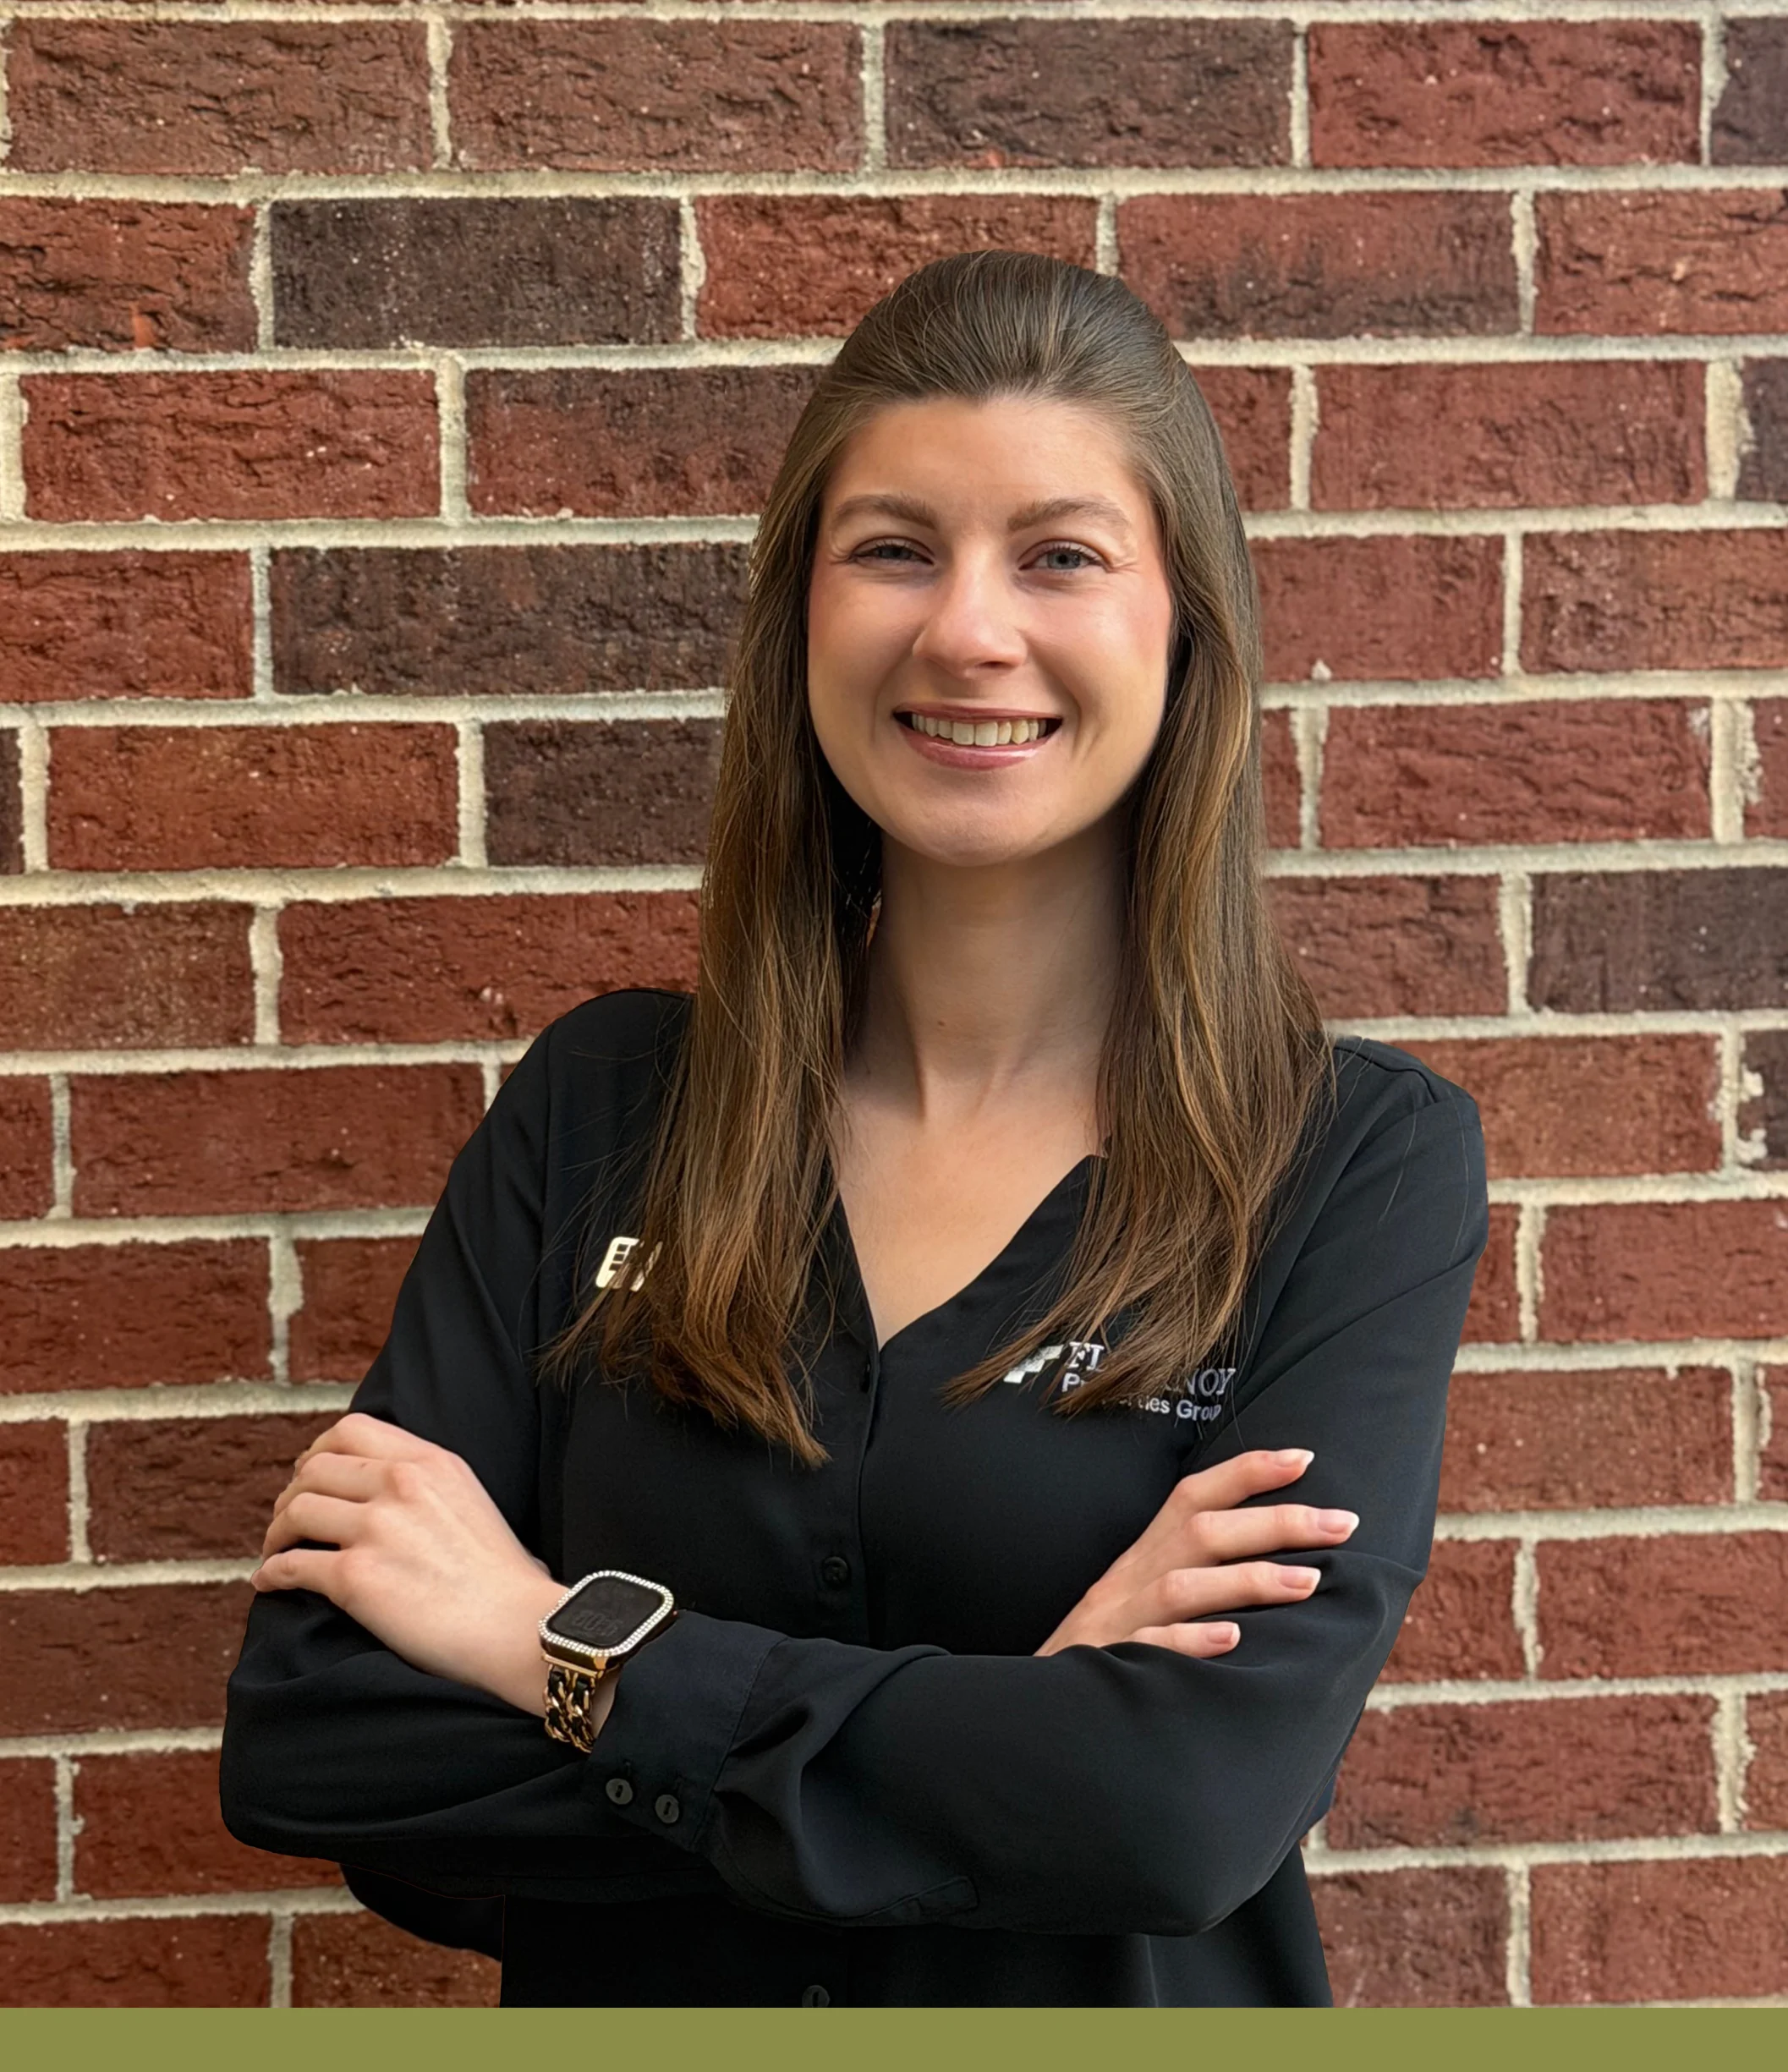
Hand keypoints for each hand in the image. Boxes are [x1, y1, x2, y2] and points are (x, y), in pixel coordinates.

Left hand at [252, 1412, 567, 1716]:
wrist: (519, 1627)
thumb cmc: (503, 1578)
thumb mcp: (470, 1499)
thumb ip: (427, 1482)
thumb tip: (382, 1491)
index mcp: (430, 1461)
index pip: (350, 1430)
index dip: (318, 1452)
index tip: (311, 1478)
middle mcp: (401, 1484)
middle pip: (313, 1468)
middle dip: (290, 1494)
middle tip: (288, 1522)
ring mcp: (377, 1529)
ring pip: (295, 1511)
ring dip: (276, 1533)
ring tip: (277, 1552)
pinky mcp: (357, 1578)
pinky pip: (292, 1566)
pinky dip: (271, 1574)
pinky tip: (270, 1583)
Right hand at [1033, 1448, 1357, 1659]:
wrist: (1030, 1705)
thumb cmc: (1104, 1649)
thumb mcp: (1139, 1599)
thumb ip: (1193, 1576)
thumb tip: (1276, 1561)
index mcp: (1143, 1556)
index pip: (1194, 1496)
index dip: (1247, 1472)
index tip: (1306, 1457)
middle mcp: (1132, 1578)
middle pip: (1203, 1532)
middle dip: (1276, 1522)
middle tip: (1345, 1521)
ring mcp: (1118, 1622)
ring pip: (1183, 1586)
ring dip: (1248, 1580)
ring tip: (1310, 1582)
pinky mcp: (1107, 1667)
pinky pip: (1149, 1648)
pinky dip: (1190, 1641)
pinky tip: (1233, 1639)